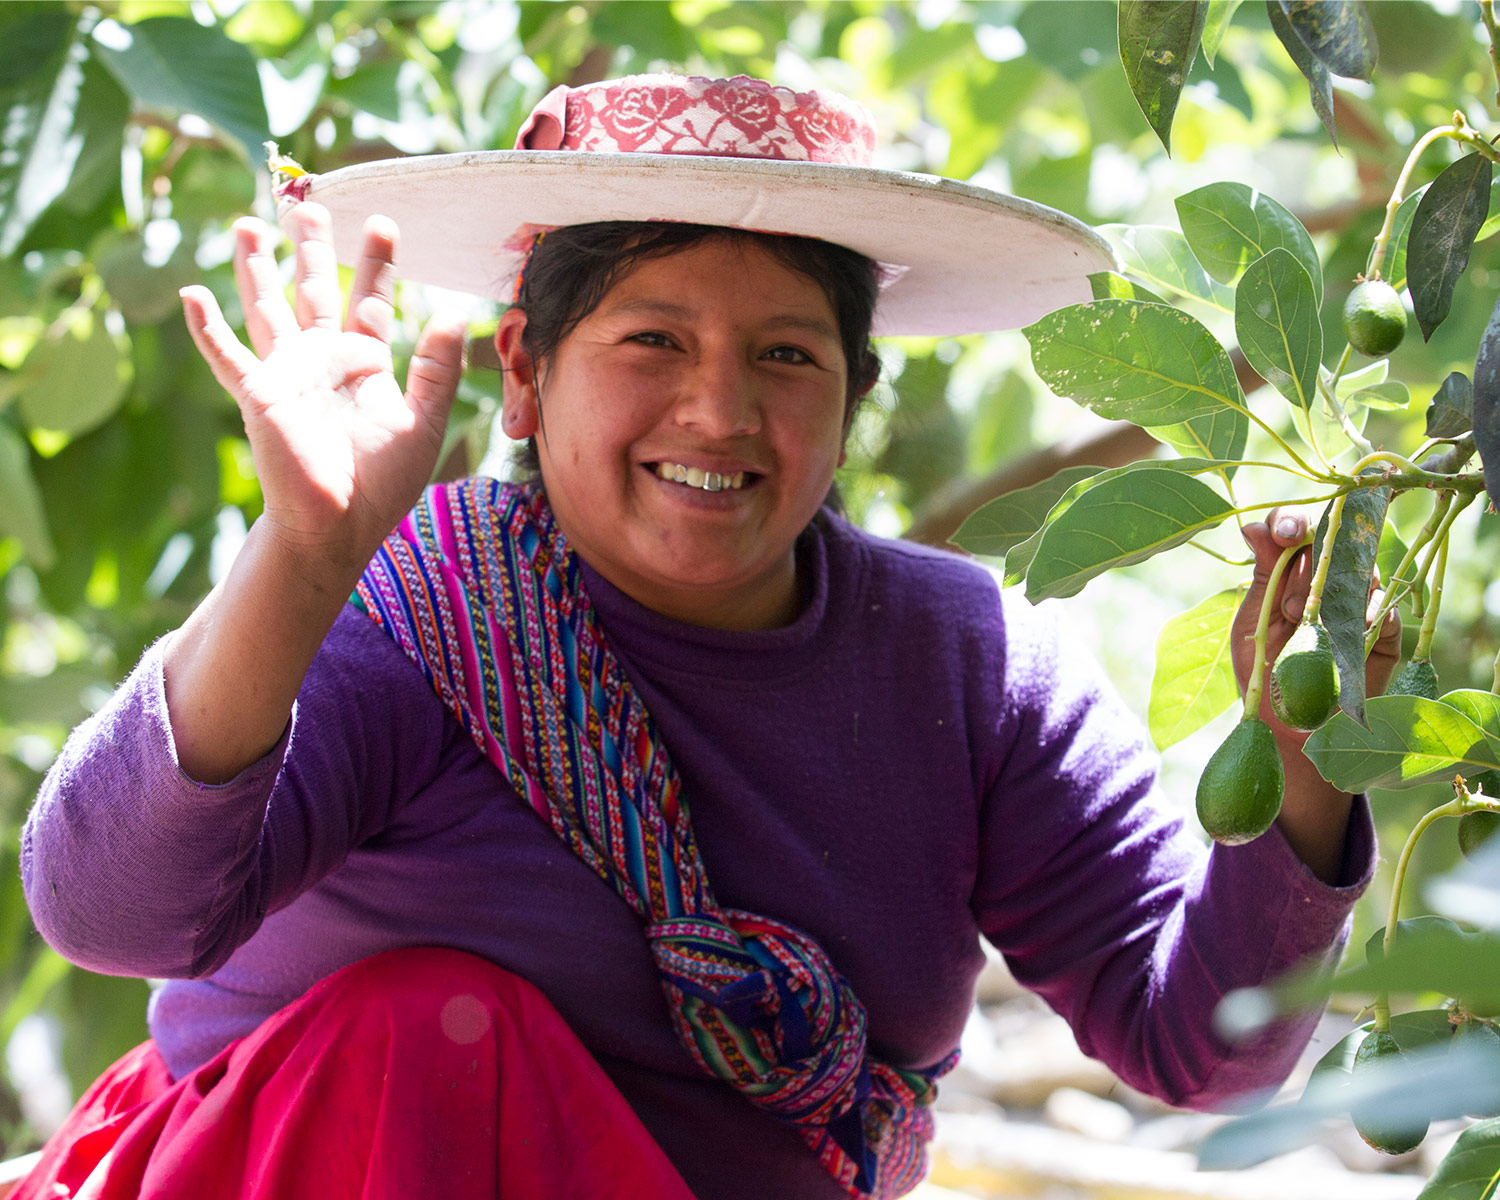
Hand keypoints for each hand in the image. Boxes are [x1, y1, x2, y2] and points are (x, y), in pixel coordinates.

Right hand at [180, 204, 466, 576]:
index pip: (371, 300)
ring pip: (268, 307)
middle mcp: (322, 359)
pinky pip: (227, 355)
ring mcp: (287, 373)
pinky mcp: (259, 394)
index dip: (377, 262)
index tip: (383, 222)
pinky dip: (206, 328)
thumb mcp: (423, 423)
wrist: (339, 525)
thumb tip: (454, 317)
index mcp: (364, 363)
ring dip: (256, 268)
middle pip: (315, 289)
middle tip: (309, 203)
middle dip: (313, 247)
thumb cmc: (382, 484)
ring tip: (249, 224)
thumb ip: (438, 371)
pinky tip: (189, 294)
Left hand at [1232, 507, 1401, 744]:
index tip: (1285, 533)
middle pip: (1332, 541)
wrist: (1288, 727)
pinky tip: (1356, 624)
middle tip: (1288, 605)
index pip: (1294, 529)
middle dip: (1310, 565)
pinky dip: (1371, 611)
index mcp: (1287, 572)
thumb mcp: (1253, 621)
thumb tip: (1252, 525)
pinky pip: (1386, 608)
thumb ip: (1263, 574)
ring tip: (1306, 621)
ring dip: (1335, 589)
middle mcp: (1325, 581)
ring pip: (1363, 569)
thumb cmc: (1263, 675)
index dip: (1291, 521)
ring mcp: (1357, 604)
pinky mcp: (1383, 631)